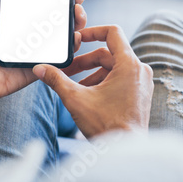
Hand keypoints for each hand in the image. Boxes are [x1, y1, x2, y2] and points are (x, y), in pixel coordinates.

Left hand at [0, 0, 86, 104]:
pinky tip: (75, 35)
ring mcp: (41, 40)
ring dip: (79, 16)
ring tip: (77, 12)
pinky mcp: (45, 58)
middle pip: (62, 5)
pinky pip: (65, 50)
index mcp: (22, 8)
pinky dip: (74, 42)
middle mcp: (34, 22)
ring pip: (68, 26)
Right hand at [32, 25, 153, 137]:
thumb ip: (56, 80)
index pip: (113, 33)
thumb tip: (40, 68)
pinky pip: (121, 79)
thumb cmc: (106, 125)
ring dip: (93, 73)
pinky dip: (104, 81)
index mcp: (129, 65)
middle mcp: (140, 70)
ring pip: (114, 67)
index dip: (93, 31)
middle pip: (109, 53)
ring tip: (75, 87)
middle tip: (67, 70)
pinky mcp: (141, 94)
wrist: (124, 150)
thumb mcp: (76, 99)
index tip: (79, 38)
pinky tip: (88, 95)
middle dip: (86, 61)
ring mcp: (142, 83)